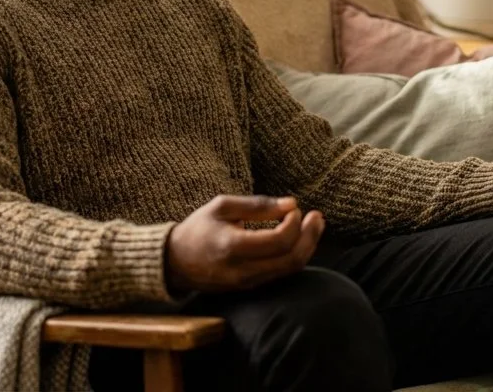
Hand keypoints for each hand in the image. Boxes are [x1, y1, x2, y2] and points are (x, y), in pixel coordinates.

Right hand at [165, 195, 324, 294]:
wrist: (175, 262)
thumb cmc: (198, 228)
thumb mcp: (222, 206)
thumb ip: (257, 205)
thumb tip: (292, 204)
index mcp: (233, 246)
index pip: (279, 240)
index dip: (295, 223)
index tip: (295, 208)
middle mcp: (243, 270)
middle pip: (291, 259)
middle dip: (310, 236)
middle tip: (317, 216)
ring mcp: (247, 283)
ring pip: (290, 270)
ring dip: (307, 247)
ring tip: (313, 226)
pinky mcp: (250, 289)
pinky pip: (281, 275)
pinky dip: (295, 256)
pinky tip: (298, 240)